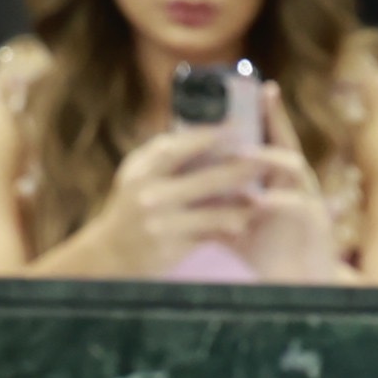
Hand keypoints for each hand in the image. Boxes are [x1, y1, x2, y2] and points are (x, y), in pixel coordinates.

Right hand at [86, 124, 258, 276]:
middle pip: (205, 178)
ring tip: (264, 194)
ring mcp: (160, 222)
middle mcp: (149, 194)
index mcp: (142, 169)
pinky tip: (245, 222)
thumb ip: (164, 154)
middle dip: (239, 168)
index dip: (210, 135)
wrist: (112, 253)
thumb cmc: (133, 204)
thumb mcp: (138, 174)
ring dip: (240, 203)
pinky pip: (209, 235)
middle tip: (265, 159)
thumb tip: (201, 125)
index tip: (238, 125)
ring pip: (212, 211)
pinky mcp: (171, 246)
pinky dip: (228, 227)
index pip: (178, 147)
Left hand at [235, 101, 345, 284]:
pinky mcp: (316, 225)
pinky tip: (261, 199)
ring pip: (295, 168)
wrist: (295, 288)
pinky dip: (279, 201)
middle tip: (263, 93)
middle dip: (276, 117)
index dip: (265, 115)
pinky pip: (298, 206)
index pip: (271, 140)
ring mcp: (309, 203)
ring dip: (269, 158)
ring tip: (243, 154)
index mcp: (279, 181)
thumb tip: (184, 187)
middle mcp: (298, 186)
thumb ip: (217, 203)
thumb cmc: (268, 255)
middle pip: (287, 142)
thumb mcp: (236, 224)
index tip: (256, 88)